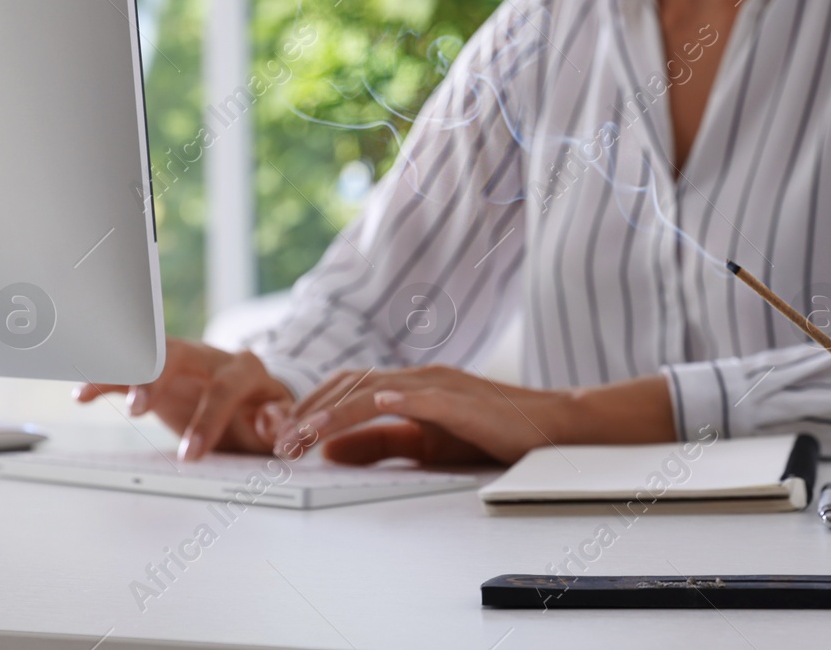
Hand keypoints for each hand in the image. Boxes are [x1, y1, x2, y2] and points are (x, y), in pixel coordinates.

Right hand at [74, 337, 293, 460]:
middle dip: (155, 378)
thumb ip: (280, 423)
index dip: (208, 420)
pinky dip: (105, 379)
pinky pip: (127, 368)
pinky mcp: (157, 372)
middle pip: (178, 354)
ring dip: (121, 372)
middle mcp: (210, 357)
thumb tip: (271, 422)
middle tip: (137, 409)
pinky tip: (82, 394)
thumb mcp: (280, 422)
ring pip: (146, 354)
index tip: (189, 455)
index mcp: (244, 369)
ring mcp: (181, 360)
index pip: (225, 388)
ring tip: (91, 391)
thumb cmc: (264, 412)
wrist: (254, 397)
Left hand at [267, 366, 675, 465]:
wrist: (550, 428)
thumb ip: (380, 445)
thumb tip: (331, 452)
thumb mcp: (424, 443)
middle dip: (310, 414)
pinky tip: (377, 405)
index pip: (346, 387)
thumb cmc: (491, 433)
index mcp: (409, 384)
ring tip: (306, 435)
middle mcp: (420, 377)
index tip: (282, 436)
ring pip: (377, 391)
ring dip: (336, 413)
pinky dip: (400, 399)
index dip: (311, 409)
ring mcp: (442, 385)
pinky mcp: (466, 402)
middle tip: (280, 444)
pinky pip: (428, 397)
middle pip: (352, 386)